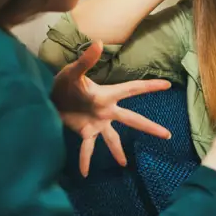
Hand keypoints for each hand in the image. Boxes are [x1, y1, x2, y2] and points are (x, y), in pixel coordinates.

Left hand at [53, 42, 172, 176]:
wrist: (48, 97)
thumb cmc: (62, 82)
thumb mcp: (73, 72)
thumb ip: (86, 60)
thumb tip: (98, 42)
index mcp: (107, 95)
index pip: (132, 90)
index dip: (149, 87)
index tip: (167, 85)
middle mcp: (107, 111)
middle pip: (132, 120)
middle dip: (149, 127)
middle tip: (167, 135)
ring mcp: (97, 123)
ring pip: (113, 139)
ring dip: (118, 151)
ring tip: (124, 165)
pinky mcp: (85, 132)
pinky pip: (87, 149)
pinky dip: (85, 160)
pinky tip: (84, 173)